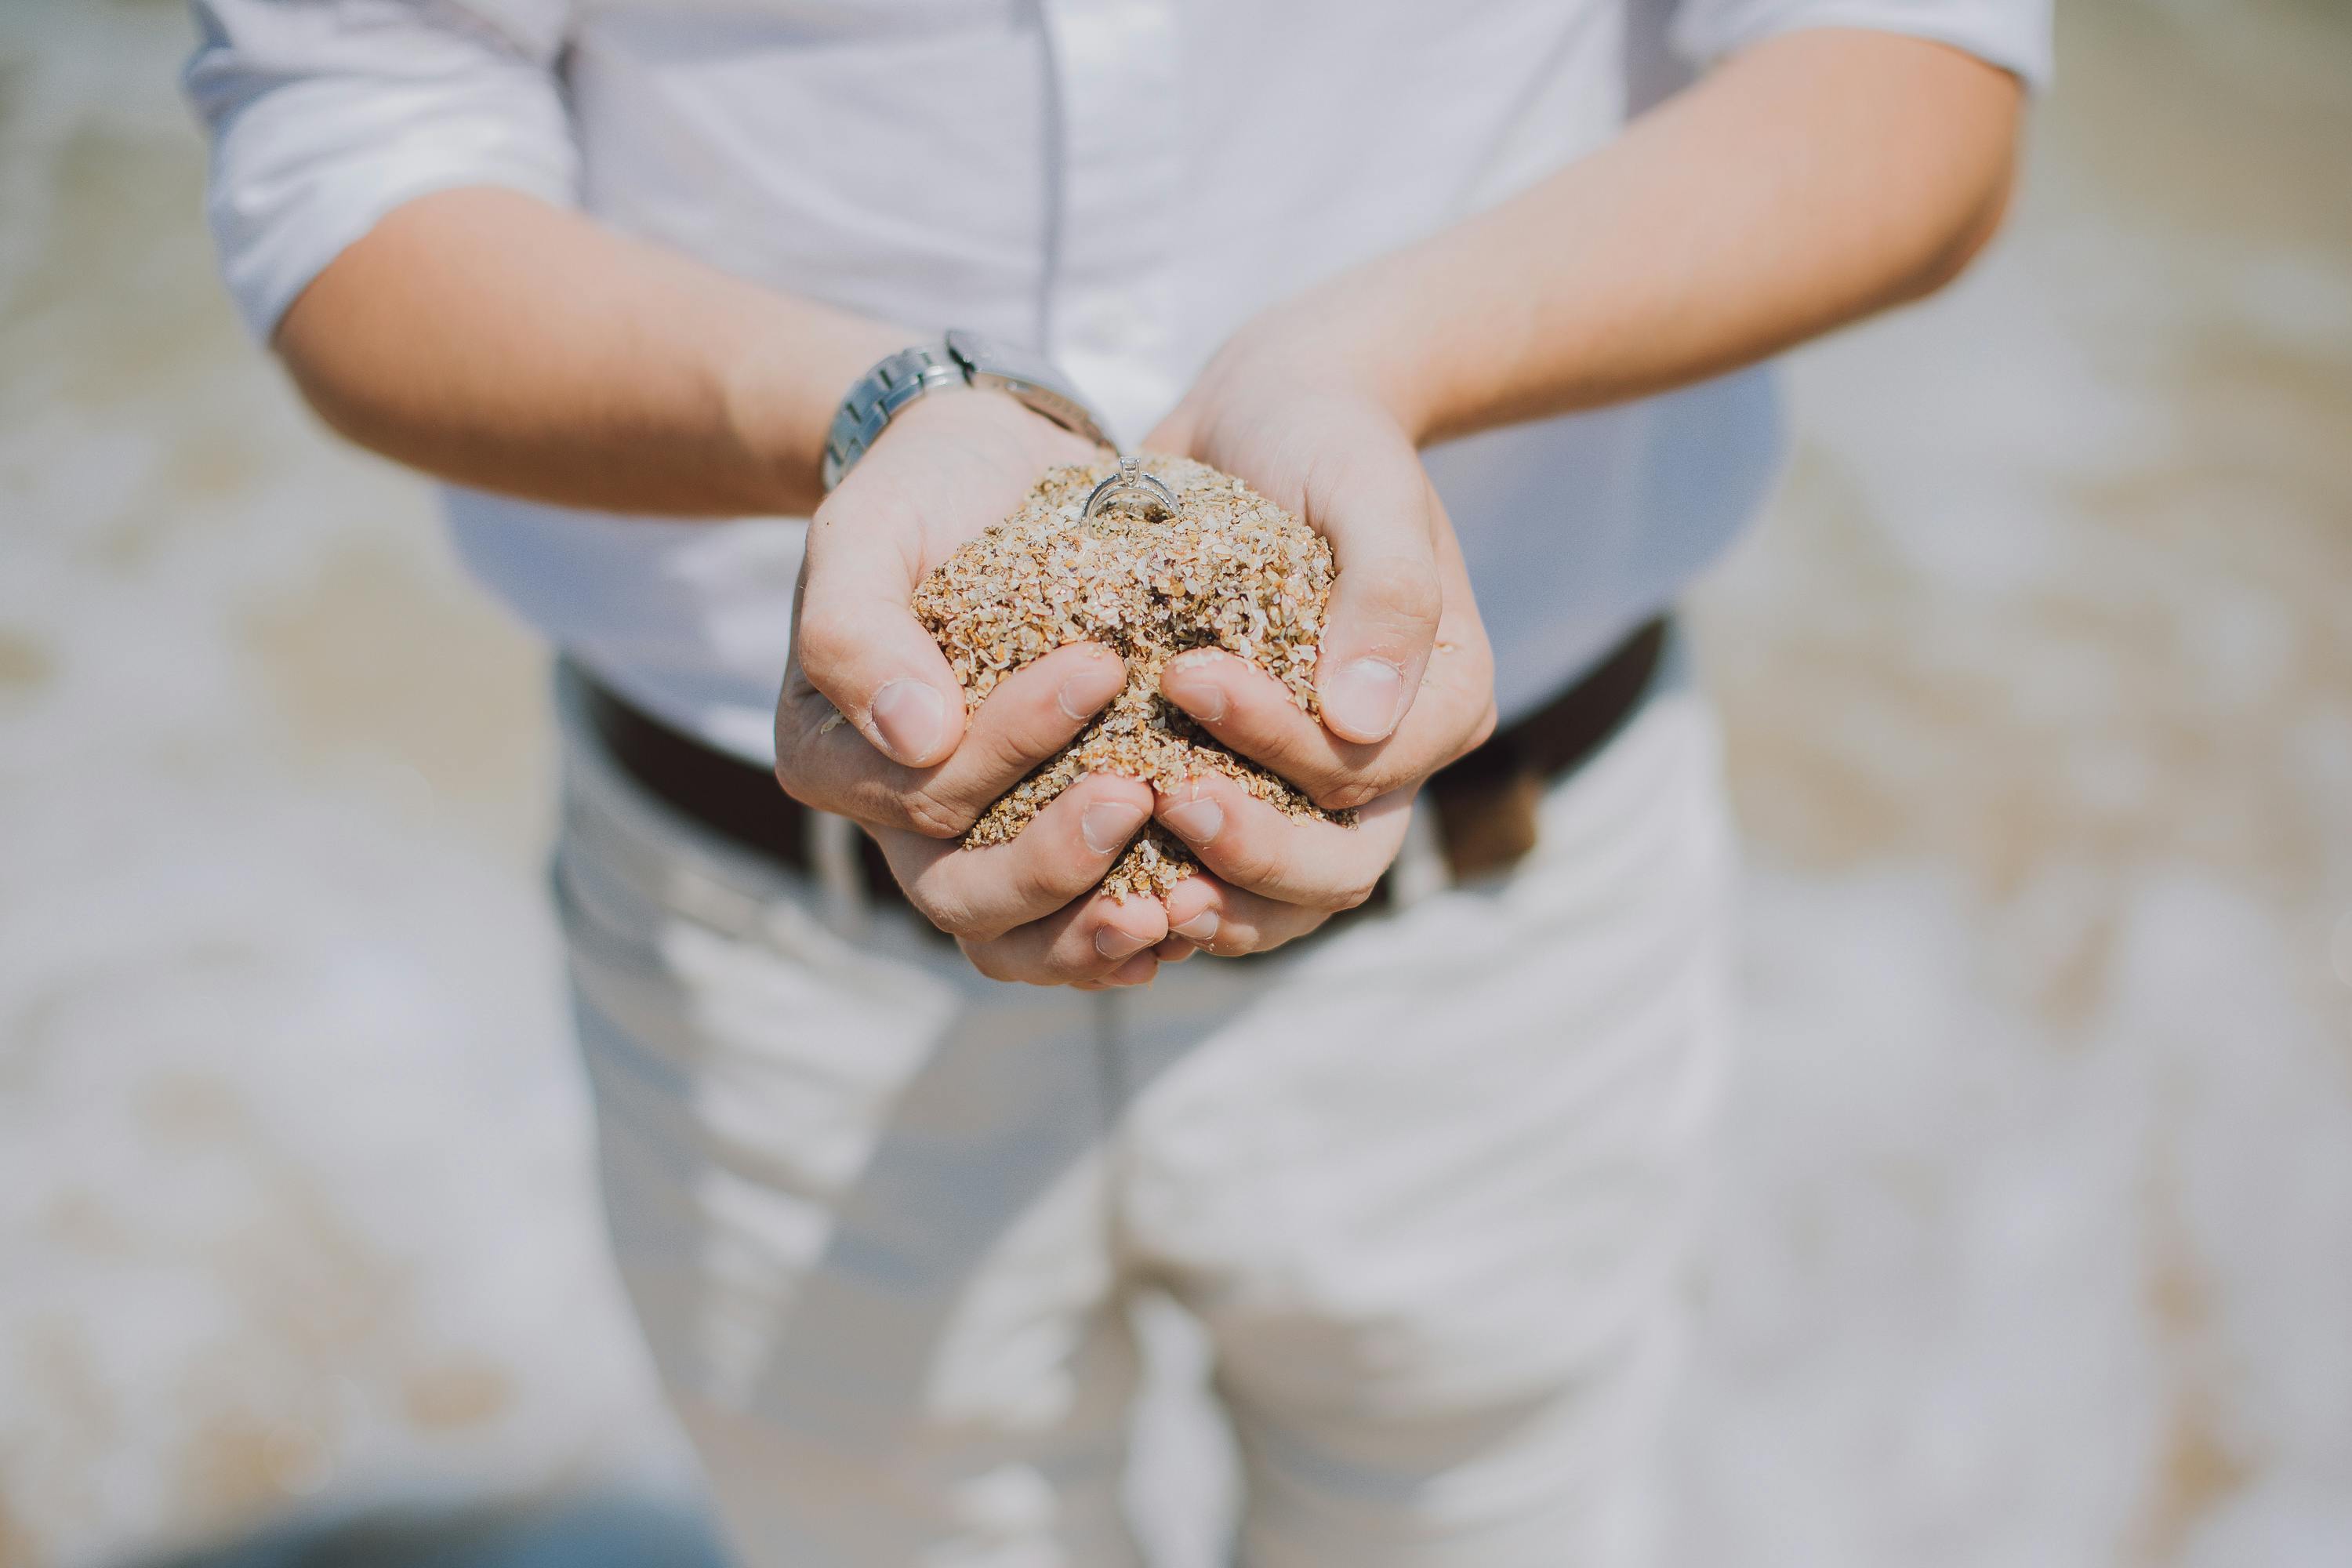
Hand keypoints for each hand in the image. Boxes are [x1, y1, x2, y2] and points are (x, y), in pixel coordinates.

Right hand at [773, 390, 1170, 985]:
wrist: (990, 476)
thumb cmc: (923, 494)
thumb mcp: (868, 529)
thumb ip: (856, 627)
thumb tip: (915, 738)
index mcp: (832, 755)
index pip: (920, 790)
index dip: (1008, 745)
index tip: (1098, 667)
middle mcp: (894, 817)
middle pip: (960, 893)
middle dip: (1054, 862)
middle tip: (1140, 795)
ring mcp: (969, 842)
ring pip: (1011, 938)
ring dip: (1090, 934)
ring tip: (1175, 911)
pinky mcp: (1041, 838)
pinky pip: (1067, 926)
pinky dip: (1120, 937)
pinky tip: (1188, 922)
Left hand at [1141, 321, 1496, 959]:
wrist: (1269, 414)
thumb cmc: (1325, 437)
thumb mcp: (1365, 488)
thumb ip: (1387, 591)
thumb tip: (1364, 720)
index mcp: (1443, 700)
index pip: (1363, 766)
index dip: (1278, 744)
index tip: (1186, 678)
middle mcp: (1393, 758)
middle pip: (1340, 866)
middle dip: (1251, 854)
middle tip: (1161, 803)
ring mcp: (1321, 783)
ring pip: (1287, 897)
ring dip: (1216, 902)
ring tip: (1134, 894)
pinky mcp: (1253, 782)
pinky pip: (1225, 872)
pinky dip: (1176, 886)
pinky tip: (1106, 885)